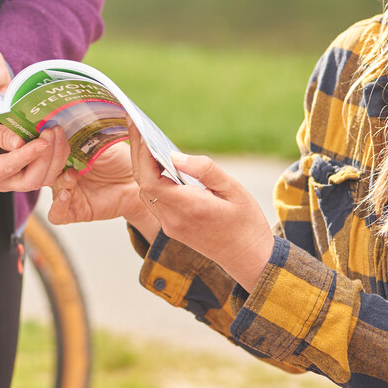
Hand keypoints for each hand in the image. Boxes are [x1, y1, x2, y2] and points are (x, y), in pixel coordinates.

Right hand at [0, 103, 69, 192]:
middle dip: (46, 157)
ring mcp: (18, 179)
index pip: (10, 168)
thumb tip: (20, 142)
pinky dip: (58, 155)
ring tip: (57, 130)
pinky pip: (50, 170)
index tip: (42, 141)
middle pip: (31, 180)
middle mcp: (3, 183)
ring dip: (56, 156)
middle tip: (52, 131)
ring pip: (45, 177)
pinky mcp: (31, 171)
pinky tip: (60, 137)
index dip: (28, 155)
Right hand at [49, 140, 140, 225]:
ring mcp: (68, 194)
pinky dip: (58, 205)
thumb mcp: (102, 142)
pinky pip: (57, 214)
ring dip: (58, 181)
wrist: (137, 184)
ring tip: (70, 175)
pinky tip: (66, 194)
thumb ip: (85, 134)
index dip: (47, 142)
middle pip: (44, 170)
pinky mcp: (75, 212)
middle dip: (48, 159)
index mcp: (65, 157)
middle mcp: (63, 175)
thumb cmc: (121, 161)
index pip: (47, 150)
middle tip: (54, 147)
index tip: (51, 131)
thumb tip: (70, 116)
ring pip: (50, 190)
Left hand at [130, 138, 272, 288]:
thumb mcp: (234, 190)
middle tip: (138, 129)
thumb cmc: (246, 222)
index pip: (150, 180)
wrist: (249, 258)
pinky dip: (152, 182)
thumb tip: (175, 155)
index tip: (140, 130)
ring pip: (145, 194)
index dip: (141, 154)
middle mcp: (173, 219)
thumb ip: (205, 170)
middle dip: (138, 156)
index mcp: (189, 207)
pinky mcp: (172, 229)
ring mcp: (171, 227)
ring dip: (144, 169)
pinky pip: (154, 202)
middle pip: (142, 185)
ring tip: (147, 143)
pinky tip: (160, 166)